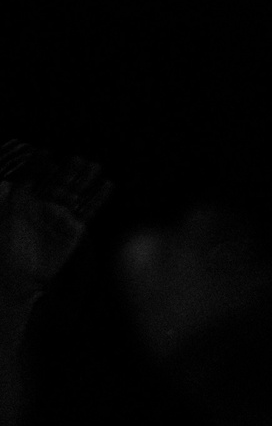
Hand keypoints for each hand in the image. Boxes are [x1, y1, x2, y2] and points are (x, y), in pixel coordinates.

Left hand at [0, 148, 110, 303]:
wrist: (17, 273)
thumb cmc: (4, 244)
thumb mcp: (4, 215)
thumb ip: (11, 195)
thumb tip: (12, 177)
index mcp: (24, 201)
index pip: (36, 177)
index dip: (41, 165)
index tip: (47, 151)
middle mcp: (43, 206)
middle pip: (59, 183)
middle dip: (69, 170)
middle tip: (79, 158)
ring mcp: (60, 216)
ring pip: (75, 193)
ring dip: (85, 180)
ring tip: (95, 166)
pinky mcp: (74, 228)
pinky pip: (89, 210)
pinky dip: (99, 198)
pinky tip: (106, 186)